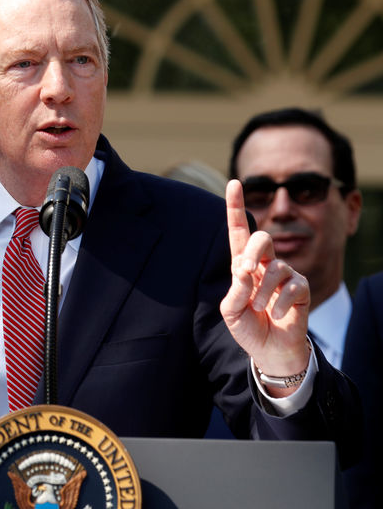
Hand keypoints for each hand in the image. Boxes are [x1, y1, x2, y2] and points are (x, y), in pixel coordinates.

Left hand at [219, 180, 310, 397]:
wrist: (269, 350)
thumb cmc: (247, 327)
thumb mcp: (231, 311)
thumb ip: (235, 290)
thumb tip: (245, 269)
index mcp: (242, 265)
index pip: (239, 232)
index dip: (236, 207)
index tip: (234, 182)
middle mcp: (264, 265)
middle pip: (262, 239)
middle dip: (254, 251)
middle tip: (246, 271)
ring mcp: (284, 275)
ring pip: (277, 266)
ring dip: (263, 291)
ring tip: (259, 308)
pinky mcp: (301, 288)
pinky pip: (292, 285)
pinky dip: (280, 302)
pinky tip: (275, 313)